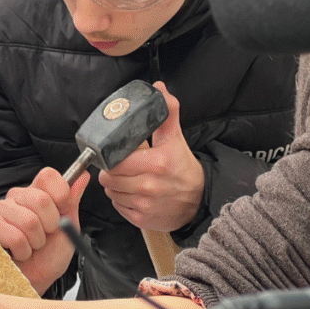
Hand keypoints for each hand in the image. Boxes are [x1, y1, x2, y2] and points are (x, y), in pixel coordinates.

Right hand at [0, 167, 88, 294]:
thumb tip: (83, 176)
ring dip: (35, 242)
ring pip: (29, 221)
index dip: (60, 194)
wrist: (34, 282)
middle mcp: (17, 197)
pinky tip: (18, 252)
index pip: (48, 175)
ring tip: (30, 246)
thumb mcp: (68, 228)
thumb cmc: (49, 257)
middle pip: (41, 199)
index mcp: (37, 193)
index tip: (62, 211)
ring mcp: (1, 209)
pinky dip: (22, 251)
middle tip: (44, 236)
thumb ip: (72, 201)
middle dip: (50, 226)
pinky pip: (14, 236)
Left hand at [97, 81, 203, 231]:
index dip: (111, 157)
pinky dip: (122, 200)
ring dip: (115, 186)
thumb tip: (159, 89)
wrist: (199, 200)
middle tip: (124, 167)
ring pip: (111, 192)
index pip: (115, 161)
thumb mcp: (174, 138)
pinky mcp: (142, 219)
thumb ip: (166, 112)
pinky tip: (134, 194)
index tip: (117, 155)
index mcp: (156, 163)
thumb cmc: (182, 167)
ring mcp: (146, 205)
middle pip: (109, 178)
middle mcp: (150, 186)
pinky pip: (118, 206)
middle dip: (112, 172)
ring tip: (130, 179)